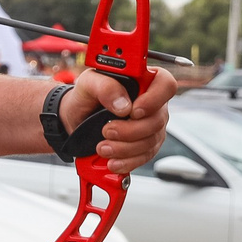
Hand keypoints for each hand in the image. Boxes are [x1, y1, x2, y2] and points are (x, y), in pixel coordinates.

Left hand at [60, 66, 176, 175]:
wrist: (76, 118)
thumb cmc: (86, 95)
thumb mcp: (88, 83)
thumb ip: (105, 86)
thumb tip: (123, 105)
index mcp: (143, 80)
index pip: (165, 84)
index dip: (154, 99)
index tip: (133, 111)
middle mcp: (152, 103)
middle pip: (158, 119)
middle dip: (131, 130)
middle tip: (107, 131)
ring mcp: (151, 125)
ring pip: (151, 141)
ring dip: (125, 148)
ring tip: (103, 147)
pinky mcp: (145, 145)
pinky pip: (144, 156)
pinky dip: (127, 161)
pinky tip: (112, 161)